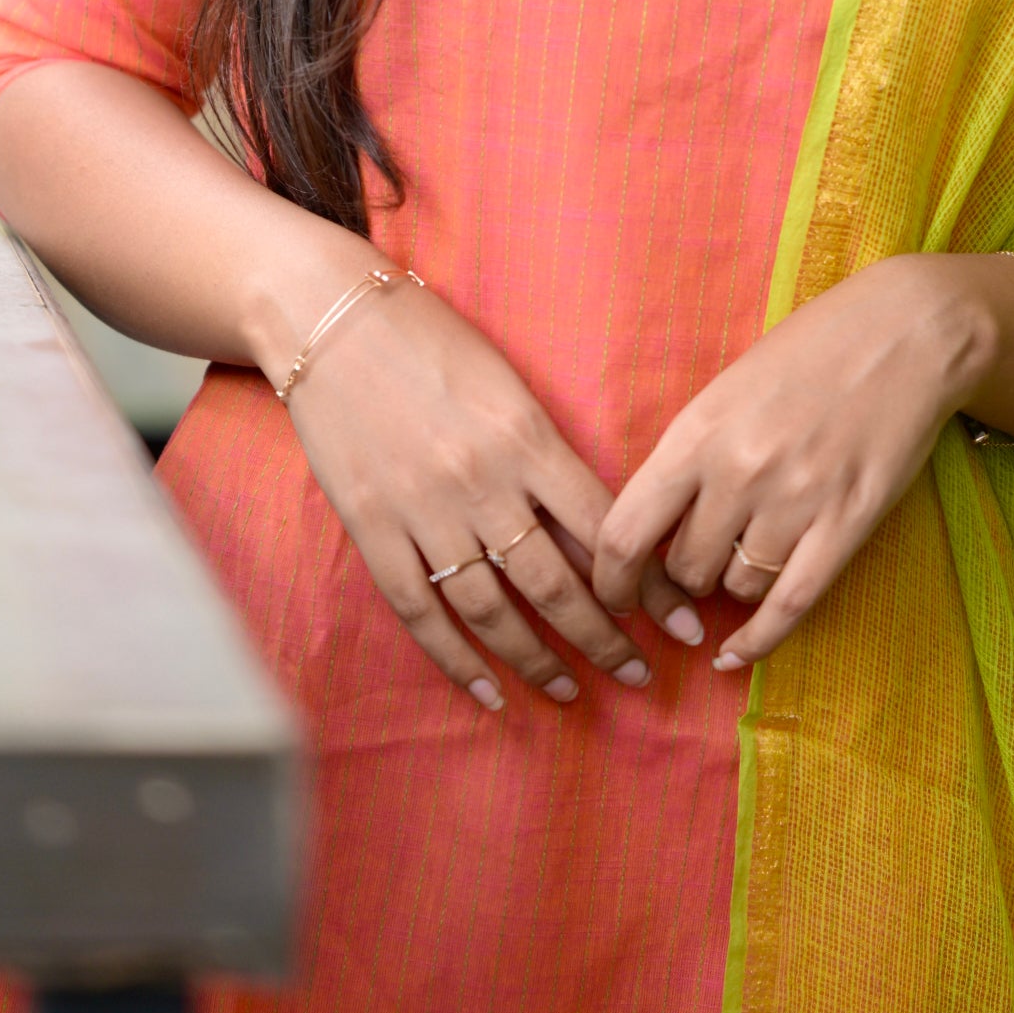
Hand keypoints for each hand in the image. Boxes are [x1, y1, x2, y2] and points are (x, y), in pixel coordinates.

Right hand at [281, 276, 702, 712]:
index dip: (648, 586)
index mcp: (526, 437)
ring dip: (539, 660)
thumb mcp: (508, 385)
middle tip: (640, 675)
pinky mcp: (372, 529)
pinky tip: (489, 693)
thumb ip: (547, 456)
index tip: (681, 624)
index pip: (604, 528)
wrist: (332, 319)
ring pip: (493, 610)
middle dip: (606, 639)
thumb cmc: (431, 341)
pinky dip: (456, 661)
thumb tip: (600, 531)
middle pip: (556, 584)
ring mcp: (423, 511)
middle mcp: (481, 482)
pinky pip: (420, 613)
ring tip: (572, 691)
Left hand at [590, 256, 988, 670]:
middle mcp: (740, 470)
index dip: (608, 580)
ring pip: (736, 587)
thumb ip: (691, 451)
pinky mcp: (847, 523)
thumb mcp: (730, 385)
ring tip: (747, 555)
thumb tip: (654, 524)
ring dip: (732, 585)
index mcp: (698, 429)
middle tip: (700, 558)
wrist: (907, 330)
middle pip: (683, 568)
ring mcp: (797, 500)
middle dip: (684, 575)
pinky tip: (736, 656)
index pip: (625, 530)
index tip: (610, 596)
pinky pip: (790, 605)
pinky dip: (758, 641)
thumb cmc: (812, 349)